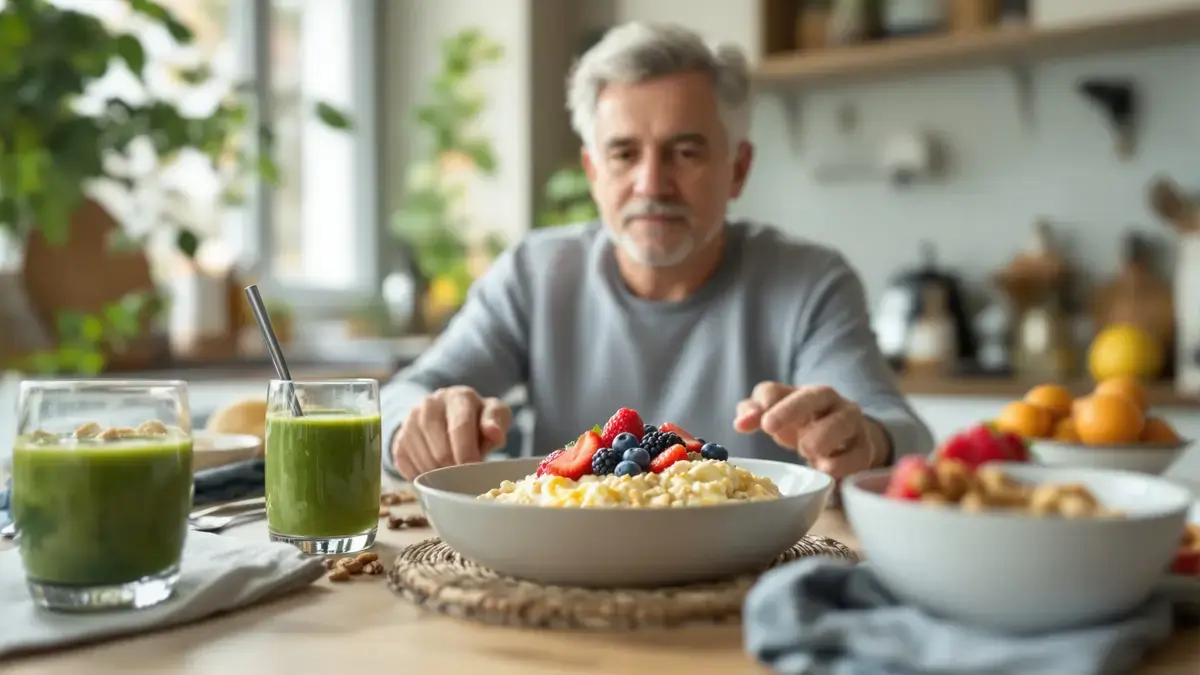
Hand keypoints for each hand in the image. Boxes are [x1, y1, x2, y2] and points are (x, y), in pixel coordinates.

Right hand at [392, 386, 510, 479]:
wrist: (447, 416)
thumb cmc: (477, 420)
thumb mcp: (495, 415)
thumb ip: (496, 423)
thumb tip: (494, 434)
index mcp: (458, 396)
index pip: (460, 426)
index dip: (467, 451)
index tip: (473, 468)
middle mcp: (431, 404)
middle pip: (440, 447)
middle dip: (454, 467)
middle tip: (463, 477)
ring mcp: (410, 420)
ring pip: (423, 459)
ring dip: (438, 474)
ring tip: (451, 474)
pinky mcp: (399, 438)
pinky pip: (407, 465)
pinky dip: (421, 476)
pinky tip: (433, 473)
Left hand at [733, 382, 885, 477]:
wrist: (849, 444)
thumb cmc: (804, 427)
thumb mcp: (774, 418)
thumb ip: (753, 414)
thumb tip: (740, 423)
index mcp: (804, 393)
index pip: (779, 390)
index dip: (768, 403)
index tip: (758, 423)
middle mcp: (831, 402)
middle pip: (817, 394)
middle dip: (792, 409)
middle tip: (771, 428)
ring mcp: (852, 425)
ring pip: (843, 421)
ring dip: (822, 436)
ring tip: (806, 451)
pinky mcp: (865, 451)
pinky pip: (858, 455)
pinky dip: (842, 465)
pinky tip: (826, 470)